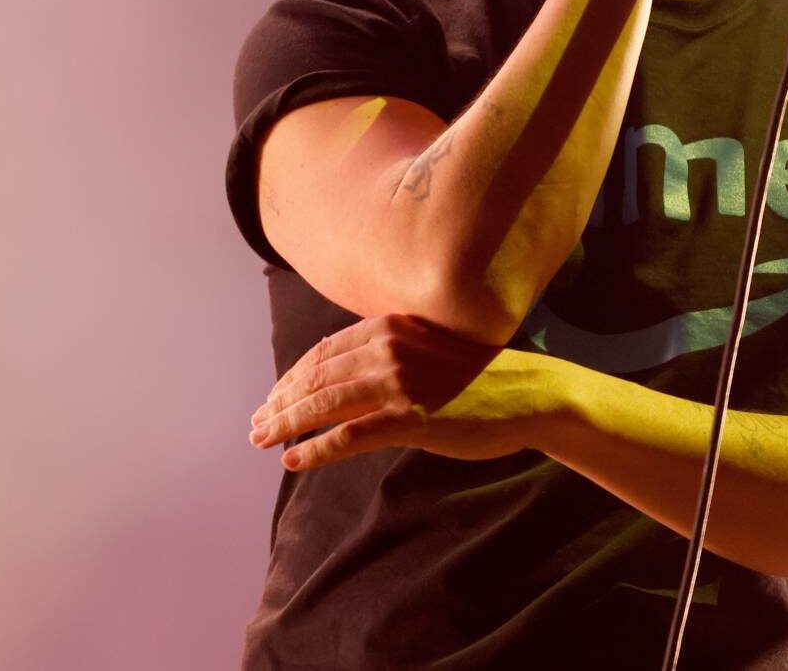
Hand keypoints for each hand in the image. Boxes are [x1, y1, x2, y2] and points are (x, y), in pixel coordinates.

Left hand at [248, 313, 563, 470]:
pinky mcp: (409, 417)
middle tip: (257, 423)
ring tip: (264, 440)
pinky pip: (348, 436)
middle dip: (280, 402)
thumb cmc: (481, 375)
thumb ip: (388, 352)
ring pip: (323, 405)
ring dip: (287, 424)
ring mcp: (397, 382)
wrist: (529, 393)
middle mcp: (387, 348)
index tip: (273, 397)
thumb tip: (343, 372)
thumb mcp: (428, 348)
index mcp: (389, 327)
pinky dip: (315, 449)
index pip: (323, 352)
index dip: (291, 377)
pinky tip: (294, 460)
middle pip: (315, 376)